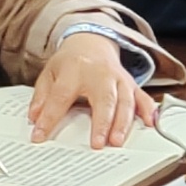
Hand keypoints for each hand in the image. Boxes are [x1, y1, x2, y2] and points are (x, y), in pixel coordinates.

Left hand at [23, 32, 151, 149]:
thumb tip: (35, 118)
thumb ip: (42, 96)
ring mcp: (118, 78)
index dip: (50, 117)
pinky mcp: (131, 84)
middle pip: (103, 98)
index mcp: (75, 69)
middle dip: (101, 122)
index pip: (61, 96)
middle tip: (97, 144)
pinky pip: (142, 97)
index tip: (40, 136)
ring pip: (125, 101)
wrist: (92, 42)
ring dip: (123, 123)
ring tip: (117, 141)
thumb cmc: (71, 62)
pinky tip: (150, 124)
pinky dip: (148, 110)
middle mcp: (100, 73)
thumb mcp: (49, 73)